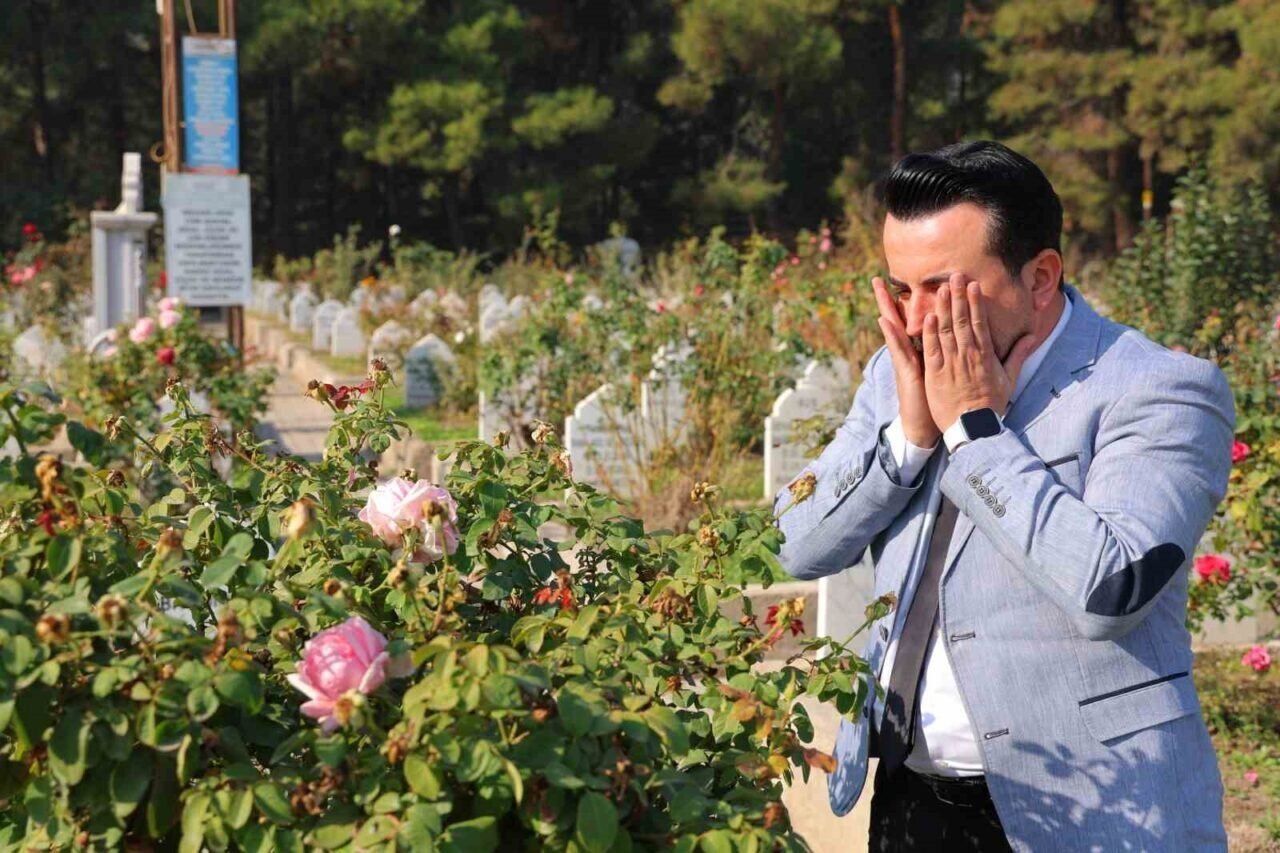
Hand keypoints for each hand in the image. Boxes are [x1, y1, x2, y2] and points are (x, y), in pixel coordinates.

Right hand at [873, 277, 939, 447]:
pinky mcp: (907, 372)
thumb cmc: (941, 403)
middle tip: (878, 278)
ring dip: (887, 308)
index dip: (911, 302)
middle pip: (899, 320)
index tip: (904, 282)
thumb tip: (965, 344)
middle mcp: (911, 353)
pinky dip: (892, 335)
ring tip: (878, 288)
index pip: (916, 321)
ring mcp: (906, 362)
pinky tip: (884, 320)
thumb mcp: (948, 376)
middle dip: (889, 299)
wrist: (928, 427)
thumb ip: (955, 357)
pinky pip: (898, 351)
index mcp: (923, 351)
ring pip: (895, 330)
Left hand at [922, 274, 1036, 431]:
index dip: (975, 302)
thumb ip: (1018, 354)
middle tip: (955, 276)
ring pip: (946, 331)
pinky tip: (928, 316)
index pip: (980, 322)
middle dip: (958, 297)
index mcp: (985, 355)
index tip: (973, 284)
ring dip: (943, 308)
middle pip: (962, 321)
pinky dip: (930, 332)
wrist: (973, 428)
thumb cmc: (991, 404)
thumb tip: (1032, 335)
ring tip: (940, 288)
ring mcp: (951, 364)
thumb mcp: (1009, 378)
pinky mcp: (936, 374)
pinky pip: (932, 349)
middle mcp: (968, 356)